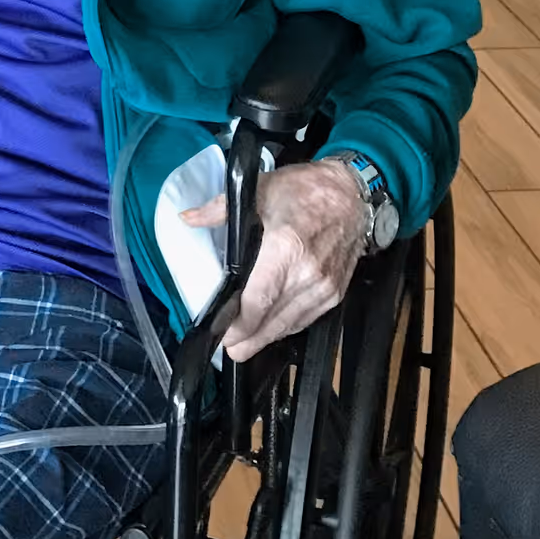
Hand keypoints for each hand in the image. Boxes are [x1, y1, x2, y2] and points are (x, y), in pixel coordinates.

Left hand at [180, 157, 368, 362]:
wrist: (353, 196)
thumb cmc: (306, 190)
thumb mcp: (259, 189)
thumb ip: (219, 209)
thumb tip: (187, 217)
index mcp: (285, 248)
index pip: (257, 300)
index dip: (239, 325)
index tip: (222, 335)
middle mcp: (307, 274)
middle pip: (272, 320)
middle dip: (248, 339)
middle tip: (228, 349)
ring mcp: (324, 288)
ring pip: (290, 325)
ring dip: (266, 337)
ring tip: (244, 346)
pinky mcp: (335, 294)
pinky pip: (306, 319)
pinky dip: (287, 327)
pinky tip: (272, 329)